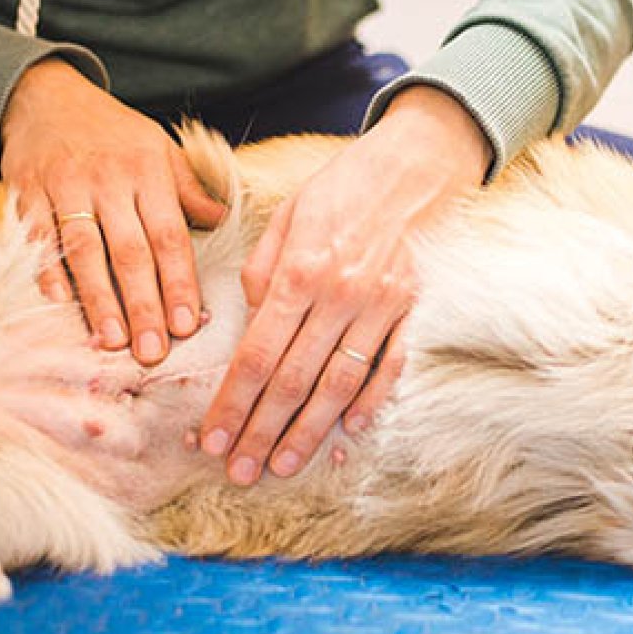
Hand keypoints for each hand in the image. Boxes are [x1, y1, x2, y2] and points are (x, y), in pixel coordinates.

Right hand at [0, 59, 225, 362]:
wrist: (46, 96)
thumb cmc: (112, 132)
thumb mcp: (159, 148)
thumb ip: (187, 189)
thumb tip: (220, 222)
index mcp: (149, 170)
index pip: (170, 236)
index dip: (180, 283)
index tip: (189, 325)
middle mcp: (109, 179)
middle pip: (130, 251)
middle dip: (144, 305)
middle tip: (153, 351)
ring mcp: (65, 185)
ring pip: (85, 250)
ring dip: (99, 300)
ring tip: (113, 341)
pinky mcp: (27, 191)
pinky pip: (39, 238)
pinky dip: (48, 273)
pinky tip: (61, 306)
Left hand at [197, 85, 490, 484]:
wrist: (419, 161)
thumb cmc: (347, 184)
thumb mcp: (290, 213)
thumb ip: (264, 270)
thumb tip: (251, 320)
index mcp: (299, 271)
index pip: (256, 354)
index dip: (232, 403)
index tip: (213, 439)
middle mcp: (339, 295)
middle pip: (292, 380)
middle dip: (262, 432)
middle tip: (240, 472)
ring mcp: (382, 306)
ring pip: (339, 385)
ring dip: (309, 431)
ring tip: (284, 465)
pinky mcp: (414, 310)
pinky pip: (390, 366)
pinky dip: (371, 402)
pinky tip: (348, 431)